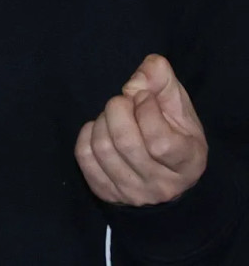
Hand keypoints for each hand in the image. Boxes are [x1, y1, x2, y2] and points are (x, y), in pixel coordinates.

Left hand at [74, 54, 207, 205]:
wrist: (163, 165)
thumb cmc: (173, 128)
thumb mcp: (177, 100)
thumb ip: (160, 77)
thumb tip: (135, 82)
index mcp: (188, 162)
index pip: (159, 141)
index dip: (146, 109)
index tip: (145, 96)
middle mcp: (162, 185)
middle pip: (125, 142)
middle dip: (118, 108)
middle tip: (125, 102)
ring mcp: (133, 193)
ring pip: (103, 147)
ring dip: (103, 120)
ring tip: (115, 117)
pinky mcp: (108, 192)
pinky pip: (84, 157)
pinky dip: (87, 134)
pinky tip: (102, 129)